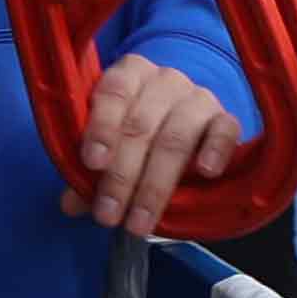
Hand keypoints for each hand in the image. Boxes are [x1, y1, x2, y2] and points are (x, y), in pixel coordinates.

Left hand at [58, 56, 241, 235]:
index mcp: (130, 75)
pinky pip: (226, 129)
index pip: (114, 92)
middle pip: (141, 124)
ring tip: (140, 222)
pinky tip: (205, 172)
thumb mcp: (108, 152)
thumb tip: (70, 203)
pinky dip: (215, 149)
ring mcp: (198, 97)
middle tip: (108, 215)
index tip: (92, 164)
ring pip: (177, 135)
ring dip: (156, 183)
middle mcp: (165, 80)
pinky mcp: (226, 119)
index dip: (102, 127)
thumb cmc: (137, 139)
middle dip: (122, 175)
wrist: (184, 135)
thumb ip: (87, 174)